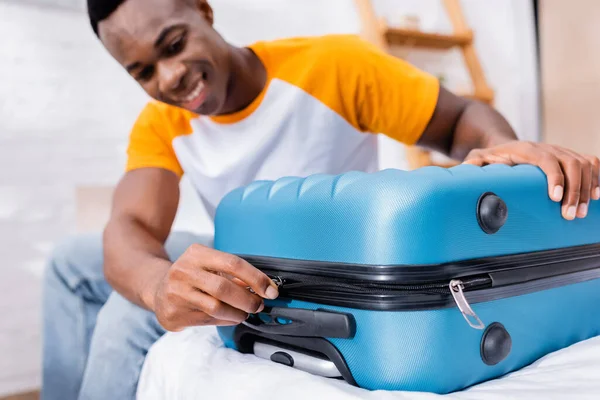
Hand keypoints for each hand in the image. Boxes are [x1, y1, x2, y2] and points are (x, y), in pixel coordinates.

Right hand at [151, 244, 278, 331]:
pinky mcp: (174, 314)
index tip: (271, 290)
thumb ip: (235, 274)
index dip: (256, 278)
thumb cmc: (193, 276)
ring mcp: (176, 293)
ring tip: (244, 313)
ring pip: (217, 308)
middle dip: (248, 300)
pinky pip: (209, 320)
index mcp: (197, 254)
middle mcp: (184, 271)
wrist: (158, 288)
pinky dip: (226, 320)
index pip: (233, 264)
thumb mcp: (210, 266)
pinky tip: (230, 317)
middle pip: (225, 288)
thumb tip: (265, 287)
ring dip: (238, 313)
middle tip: (258, 305)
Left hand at [463, 140, 599, 219]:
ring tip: (581, 213)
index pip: (547, 159)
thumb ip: (472, 164)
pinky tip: (597, 196)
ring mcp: (561, 151)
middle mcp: (547, 147)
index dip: (555, 177)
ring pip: (584, 164)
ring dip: (587, 188)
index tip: (556, 197)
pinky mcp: (569, 157)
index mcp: (527, 149)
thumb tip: (464, 172)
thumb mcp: (478, 158)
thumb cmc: (491, 156)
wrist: (503, 144)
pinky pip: (591, 162)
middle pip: (571, 163)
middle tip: (570, 215)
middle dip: (575, 190)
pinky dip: (597, 177)